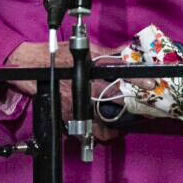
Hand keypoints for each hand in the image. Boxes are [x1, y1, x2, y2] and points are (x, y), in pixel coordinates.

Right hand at [5, 40, 154, 140]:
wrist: (32, 66)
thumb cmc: (58, 55)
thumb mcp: (85, 50)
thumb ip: (107, 53)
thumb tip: (126, 50)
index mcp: (91, 70)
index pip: (119, 72)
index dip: (138, 78)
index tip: (151, 83)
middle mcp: (85, 89)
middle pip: (113, 102)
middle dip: (129, 108)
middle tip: (139, 111)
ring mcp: (76, 105)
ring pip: (101, 126)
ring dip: (112, 128)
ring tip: (120, 127)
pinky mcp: (68, 116)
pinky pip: (87, 131)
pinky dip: (97, 133)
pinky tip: (103, 130)